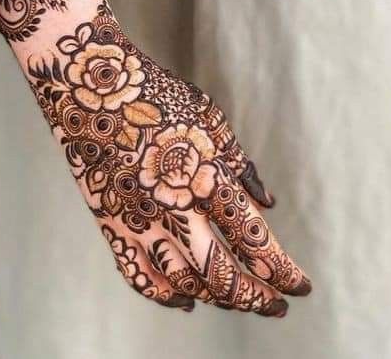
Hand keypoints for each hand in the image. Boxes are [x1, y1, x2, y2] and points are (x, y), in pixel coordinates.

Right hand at [21, 5, 309, 314]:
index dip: (283, 272)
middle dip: (257, 298)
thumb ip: (239, 165)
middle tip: (278, 306)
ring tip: (238, 298)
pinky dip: (167, 296)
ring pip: (186, 284)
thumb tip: (267, 204)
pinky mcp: (111, 224)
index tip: (301, 286)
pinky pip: (141, 276)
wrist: (89, 84)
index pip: (255, 242)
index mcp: (206, 176)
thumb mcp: (208, 118)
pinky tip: (186, 301)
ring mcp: (139, 220)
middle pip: (223, 276)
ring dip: (218, 299)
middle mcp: (175, 207)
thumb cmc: (155, 92)